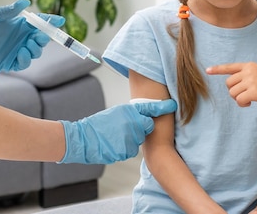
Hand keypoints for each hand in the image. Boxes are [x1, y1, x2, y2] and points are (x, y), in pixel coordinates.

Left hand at [0, 0, 64, 71]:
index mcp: (23, 25)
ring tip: (28, 45)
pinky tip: (20, 52)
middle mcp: (23, 38)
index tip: (60, 20)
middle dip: (44, 38)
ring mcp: (19, 50)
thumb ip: (10, 10)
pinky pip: (25, 62)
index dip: (51, 22)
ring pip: (36, 52)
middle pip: (42, 39)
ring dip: (36, 49)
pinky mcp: (12, 62)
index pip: (41, 24)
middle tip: (41, 36)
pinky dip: (26, 59)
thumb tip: (25, 2)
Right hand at [59, 99, 176, 163]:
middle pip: (146, 127)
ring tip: (114, 137)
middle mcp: (133, 123)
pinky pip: (130, 150)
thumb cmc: (98, 125)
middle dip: (139, 129)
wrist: (82, 139)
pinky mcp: (127, 150)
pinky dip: (124, 149)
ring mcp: (131, 137)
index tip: (174, 105)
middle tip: (123, 128)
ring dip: (130, 140)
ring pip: (138, 140)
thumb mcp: (116, 113)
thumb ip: (131, 115)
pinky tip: (112, 145)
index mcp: (130, 111)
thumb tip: (142, 119)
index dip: (163, 106)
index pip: (150, 108)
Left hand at [206, 62, 256, 106]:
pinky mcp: (253, 91)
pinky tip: (250, 103)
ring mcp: (250, 81)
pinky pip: (239, 100)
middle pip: (228, 83)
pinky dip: (242, 104)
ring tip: (249, 100)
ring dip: (238, 99)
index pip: (230, 67)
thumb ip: (249, 75)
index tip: (208, 70)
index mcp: (249, 66)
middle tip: (243, 96)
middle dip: (233, 91)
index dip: (218, 69)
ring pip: (232, 93)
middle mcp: (248, 72)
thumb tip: (238, 86)